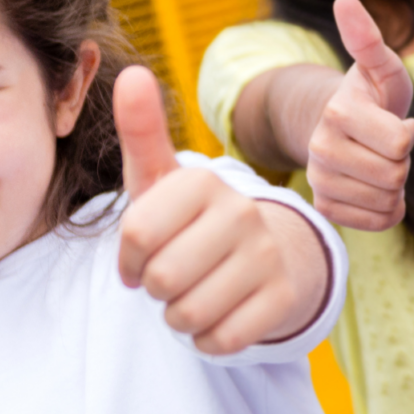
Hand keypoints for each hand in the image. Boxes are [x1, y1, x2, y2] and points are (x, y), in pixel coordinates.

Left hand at [115, 65, 321, 353]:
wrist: (274, 252)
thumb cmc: (197, 218)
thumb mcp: (164, 178)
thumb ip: (143, 130)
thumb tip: (133, 73)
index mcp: (205, 181)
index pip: (137, 236)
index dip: (129, 258)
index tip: (143, 255)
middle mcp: (242, 212)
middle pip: (161, 279)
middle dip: (156, 289)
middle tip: (174, 276)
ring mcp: (267, 255)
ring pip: (188, 314)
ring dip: (180, 316)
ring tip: (195, 293)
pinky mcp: (284, 297)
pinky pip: (220, 340)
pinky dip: (209, 339)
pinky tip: (221, 314)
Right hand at [306, 0, 413, 231]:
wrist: (342, 130)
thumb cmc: (372, 96)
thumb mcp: (380, 66)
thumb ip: (367, 37)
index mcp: (337, 113)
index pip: (401, 143)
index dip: (408, 133)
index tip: (398, 122)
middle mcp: (320, 149)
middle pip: (395, 175)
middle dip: (402, 161)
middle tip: (387, 145)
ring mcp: (319, 180)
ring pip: (387, 201)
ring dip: (396, 185)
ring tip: (379, 162)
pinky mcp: (325, 207)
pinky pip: (377, 222)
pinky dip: (387, 209)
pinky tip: (376, 188)